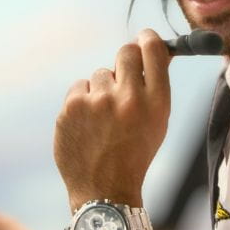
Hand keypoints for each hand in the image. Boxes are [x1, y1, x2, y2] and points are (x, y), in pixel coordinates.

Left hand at [54, 30, 170, 205]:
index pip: (153, 51)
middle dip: (125, 60)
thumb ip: (155, 86)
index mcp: (156, 103)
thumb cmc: (134, 154)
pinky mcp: (71, 108)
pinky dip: (83, 101)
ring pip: (100, 74)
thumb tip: (155, 49)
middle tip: (123, 76)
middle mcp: (128, 99)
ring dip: (102, 89)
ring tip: (104, 119)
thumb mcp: (157, 122)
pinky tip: (88, 124)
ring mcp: (97, 103)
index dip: (148, 39)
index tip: (145, 39)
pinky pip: (79, 88)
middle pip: (126, 53)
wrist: (104, 191)